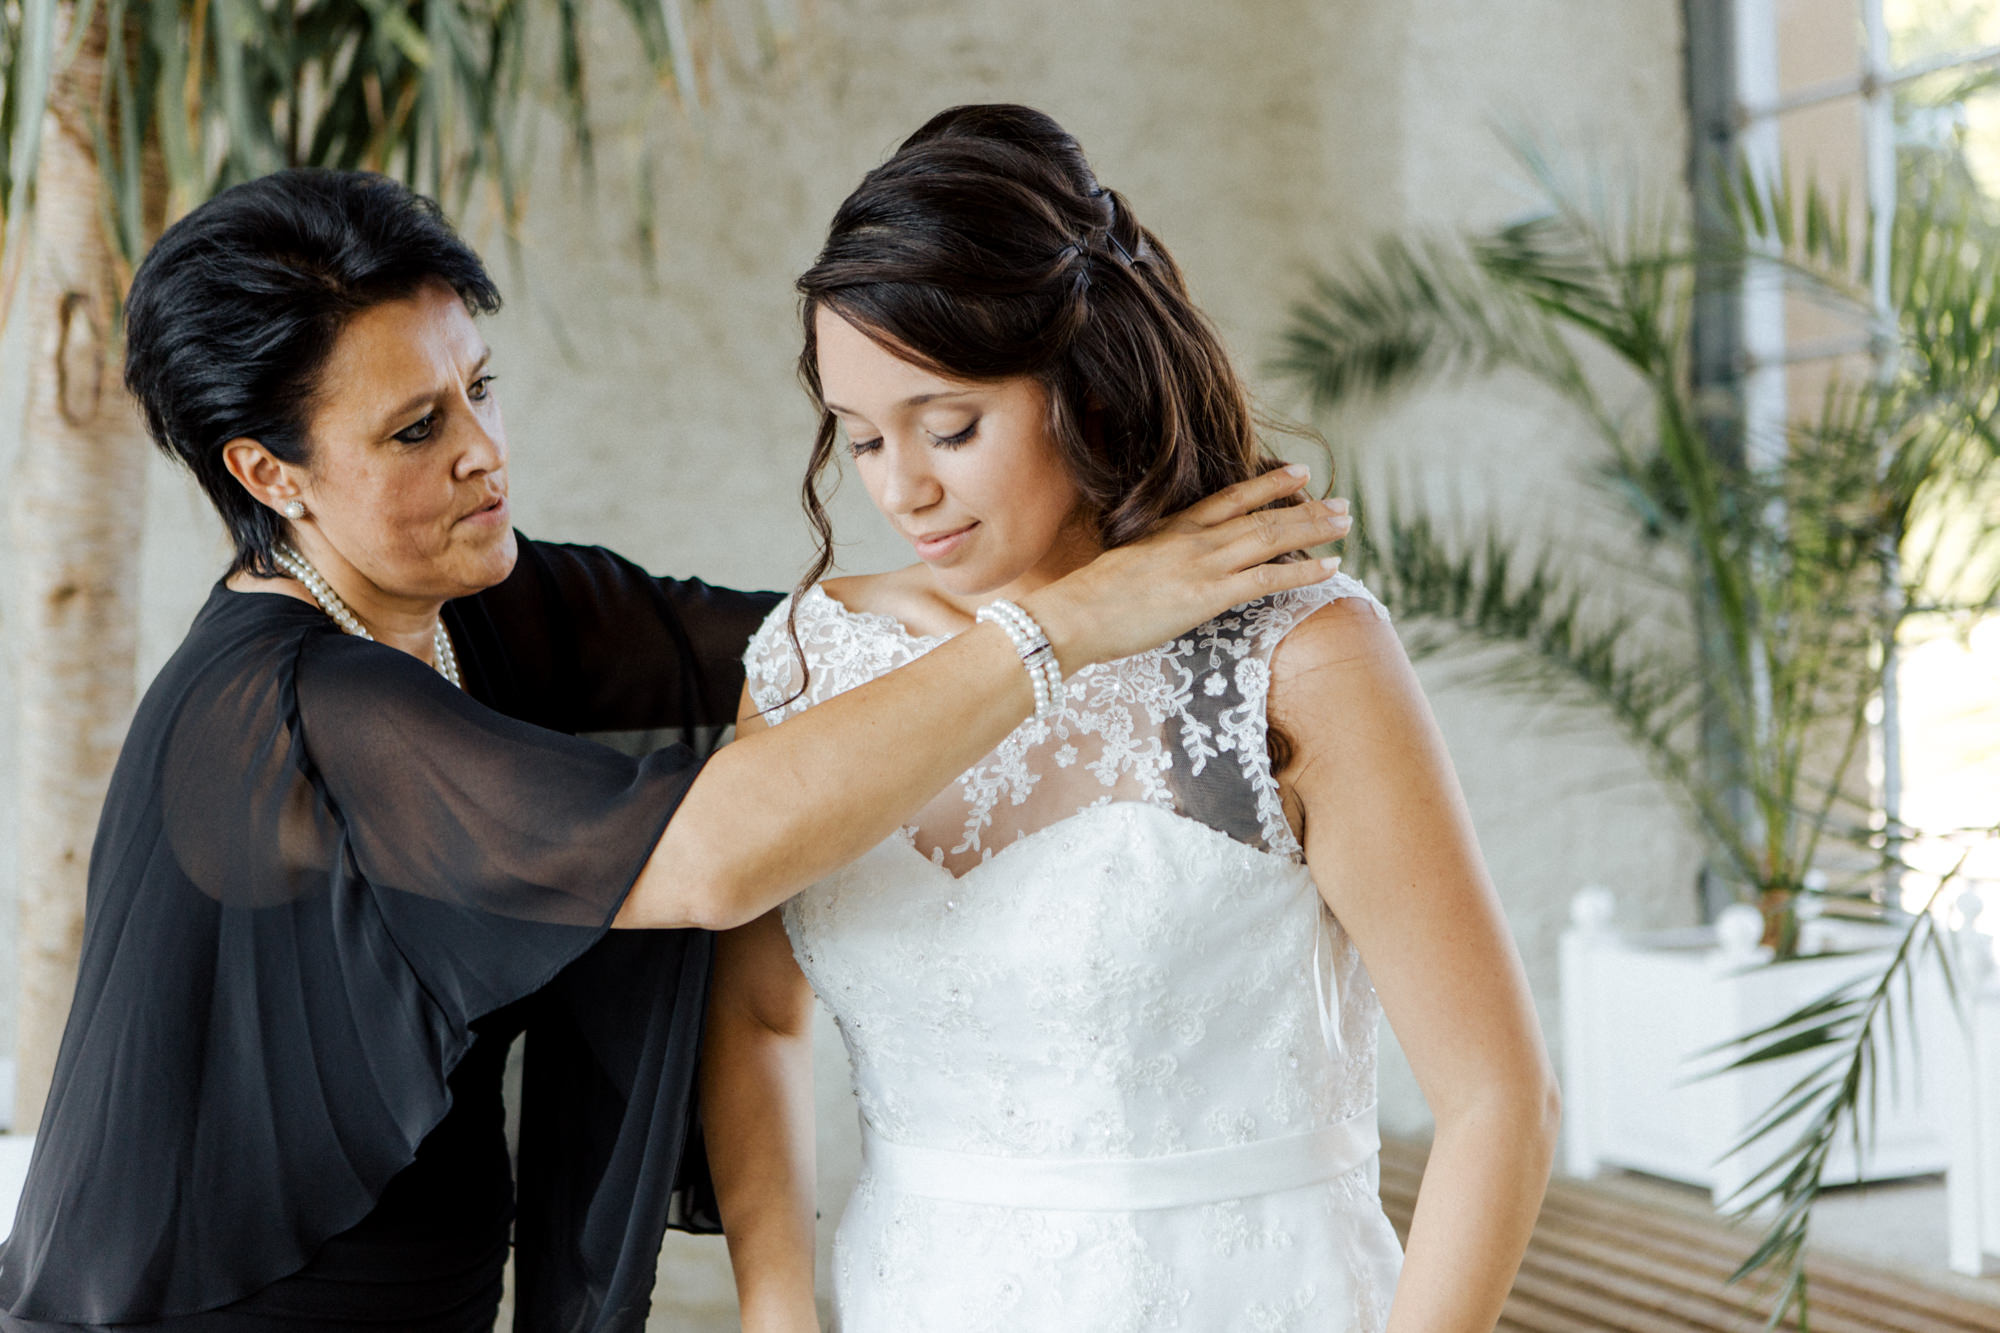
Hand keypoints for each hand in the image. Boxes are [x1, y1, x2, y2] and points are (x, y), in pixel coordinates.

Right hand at [1023, 465, 1350, 669]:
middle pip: (1263, 515)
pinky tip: (1330, 567)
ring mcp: (1204, 564)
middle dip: (1307, 509)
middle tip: (1342, 504)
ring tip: (1346, 525)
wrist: (1073, 615)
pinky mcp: (1209, 594)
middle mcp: (1194, 538)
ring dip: (1315, 530)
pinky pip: (1268, 578)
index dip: (1268, 483)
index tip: (1298, 473)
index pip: (1230, 498)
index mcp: (1173, 528)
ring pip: (1272, 538)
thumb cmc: (1089, 599)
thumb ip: (1152, 560)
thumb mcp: (1124, 565)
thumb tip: (1162, 572)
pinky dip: (1303, 571)